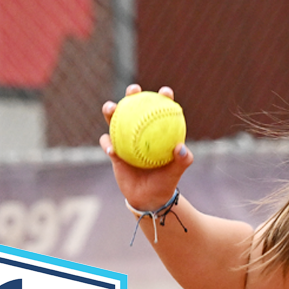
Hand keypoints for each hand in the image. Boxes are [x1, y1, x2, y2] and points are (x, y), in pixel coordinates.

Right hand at [101, 84, 194, 213]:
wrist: (148, 197)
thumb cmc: (165, 182)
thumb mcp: (175, 172)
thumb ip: (182, 160)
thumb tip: (181, 147)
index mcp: (156, 131)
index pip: (160, 109)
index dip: (163, 97)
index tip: (165, 92)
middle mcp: (139, 131)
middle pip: (133, 107)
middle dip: (132, 94)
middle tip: (133, 90)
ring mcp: (124, 140)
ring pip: (114, 120)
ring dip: (110, 111)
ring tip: (111, 109)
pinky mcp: (113, 151)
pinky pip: (107, 144)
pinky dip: (108, 144)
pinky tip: (111, 148)